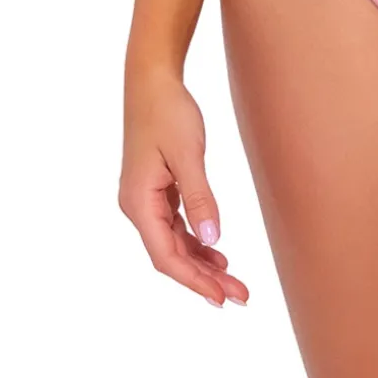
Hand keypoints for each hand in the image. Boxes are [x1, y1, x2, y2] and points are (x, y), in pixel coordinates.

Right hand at [118, 66, 248, 307]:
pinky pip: (175, 225)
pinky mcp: (156, 189)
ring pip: (174, 242)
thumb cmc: (168, 110)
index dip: (194, 280)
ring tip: (233, 280)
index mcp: (138, 202)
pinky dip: (196, 240)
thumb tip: (212, 238)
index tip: (221, 298)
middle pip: (170, 255)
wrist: (151, 79)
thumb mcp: (187, 153)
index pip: (166, 256)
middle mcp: (137, 206)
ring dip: (201, 262)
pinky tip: (215, 250)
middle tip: (240, 296)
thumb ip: (199, 197)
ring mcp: (145, 199)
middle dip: (203, 278)